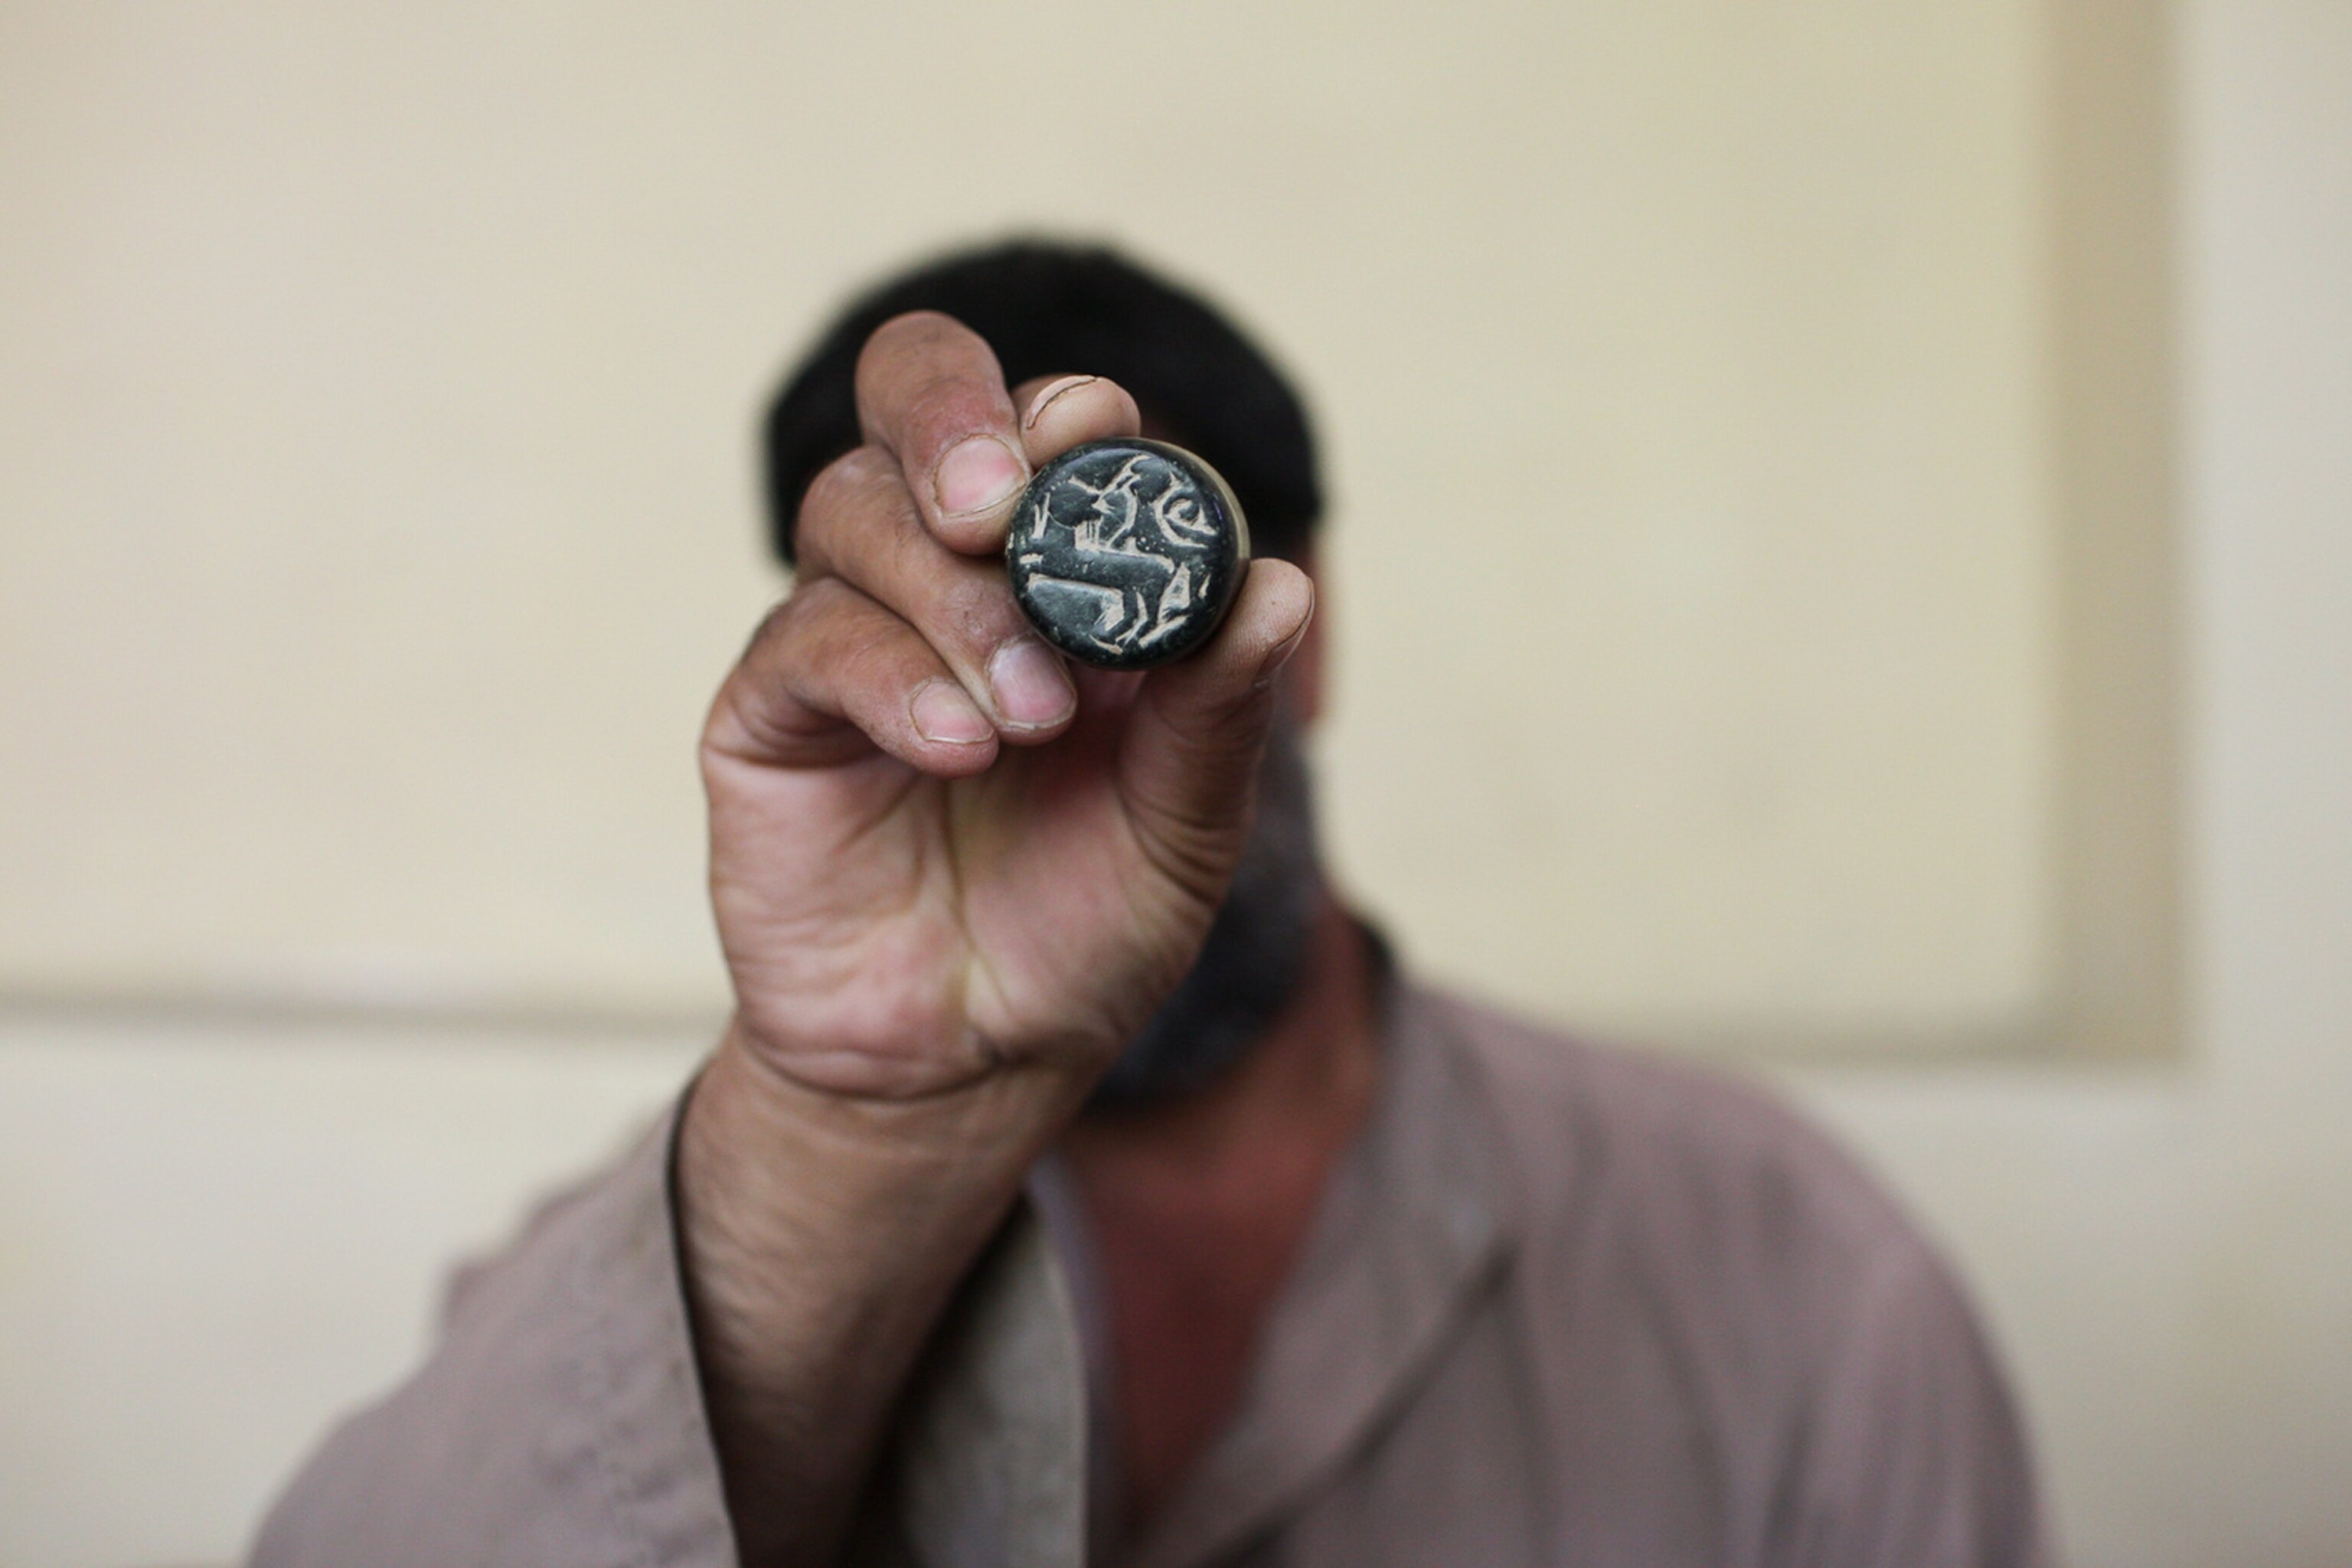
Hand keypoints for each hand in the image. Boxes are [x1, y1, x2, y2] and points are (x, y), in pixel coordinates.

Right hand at [701, 311, 1315, 1102]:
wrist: (974, 1058)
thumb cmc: (1083, 925)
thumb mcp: (1184, 827)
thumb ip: (1218, 710)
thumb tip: (1278, 587)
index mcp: (1060, 569)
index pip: (1043, 421)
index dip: (1061, 408)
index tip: (1099, 434)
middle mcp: (945, 573)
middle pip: (912, 395)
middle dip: (954, 419)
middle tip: (1001, 503)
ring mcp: (849, 633)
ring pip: (855, 511)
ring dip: (953, 600)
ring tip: (1029, 716)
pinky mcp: (770, 714)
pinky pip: (806, 640)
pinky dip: (891, 679)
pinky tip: (955, 750)